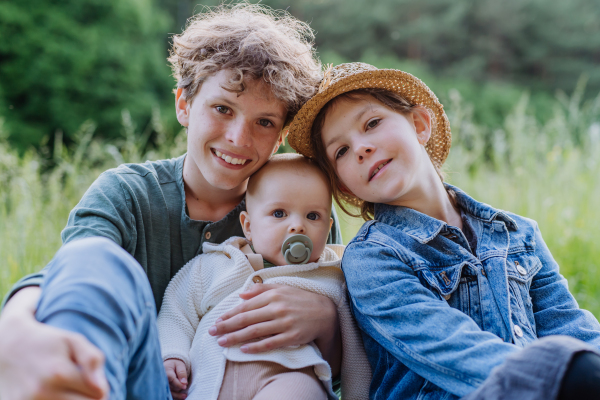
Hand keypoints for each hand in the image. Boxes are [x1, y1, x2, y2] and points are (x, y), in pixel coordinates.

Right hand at [0, 287, 108, 399]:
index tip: (92, 378)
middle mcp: (42, 392)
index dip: (101, 386)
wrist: (4, 346)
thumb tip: (101, 386)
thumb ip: (92, 359)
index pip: (100, 392)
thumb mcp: (71, 340)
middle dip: (89, 397)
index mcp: (59, 373)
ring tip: (67, 390)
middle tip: (82, 386)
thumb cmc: (46, 342)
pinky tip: (54, 395)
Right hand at [164, 358, 188, 398]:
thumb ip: (182, 372)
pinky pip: (169, 394)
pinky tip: (182, 397)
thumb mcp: (180, 365)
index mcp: (166, 371)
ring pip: (169, 392)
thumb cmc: (175, 364)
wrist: (169, 365)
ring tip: (184, 396)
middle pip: (170, 386)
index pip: (171, 379)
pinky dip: (176, 396)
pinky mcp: (163, 388)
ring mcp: (162, 384)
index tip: (185, 386)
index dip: (178, 384)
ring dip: (177, 394)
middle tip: (185, 386)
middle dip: (178, 387)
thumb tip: (184, 383)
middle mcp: (162, 378)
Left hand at [208, 284, 340, 368]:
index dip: (230, 314)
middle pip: (246, 319)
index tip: (217, 320)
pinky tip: (244, 349)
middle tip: (212, 332)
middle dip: (227, 326)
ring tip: (222, 342)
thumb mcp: (282, 288)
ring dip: (236, 338)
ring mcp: (284, 323)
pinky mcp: (292, 337)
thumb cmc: (300, 299)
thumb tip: (241, 294)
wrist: (325, 312)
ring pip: (255, 331)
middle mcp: (277, 308)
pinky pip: (270, 343)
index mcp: (273, 295)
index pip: (246, 306)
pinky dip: (256, 347)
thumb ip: (261, 289)